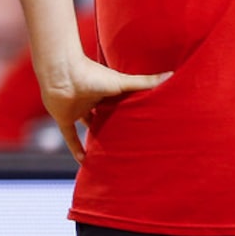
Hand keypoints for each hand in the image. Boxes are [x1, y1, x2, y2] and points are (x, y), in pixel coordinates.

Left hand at [38, 55, 169, 162]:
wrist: (63, 74)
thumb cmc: (92, 74)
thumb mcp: (122, 83)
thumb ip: (145, 82)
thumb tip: (172, 74)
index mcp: (105, 90)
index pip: (118, 103)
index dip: (127, 112)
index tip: (140, 123)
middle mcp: (91, 99)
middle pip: (103, 114)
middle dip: (112, 125)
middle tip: (126, 141)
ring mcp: (77, 109)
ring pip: (87, 124)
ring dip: (94, 136)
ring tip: (107, 152)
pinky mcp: (64, 118)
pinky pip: (70, 136)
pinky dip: (75, 148)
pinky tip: (84, 161)